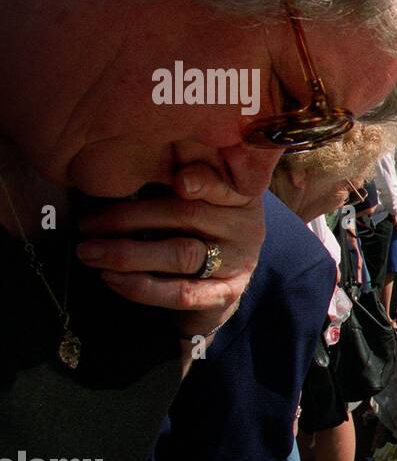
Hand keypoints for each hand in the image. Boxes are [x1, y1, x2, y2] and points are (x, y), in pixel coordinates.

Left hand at [75, 163, 264, 340]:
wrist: (213, 285)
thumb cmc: (191, 231)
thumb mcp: (187, 198)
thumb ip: (168, 180)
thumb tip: (116, 165)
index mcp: (237, 194)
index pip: (219, 181)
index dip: (201, 180)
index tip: (177, 181)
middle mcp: (245, 226)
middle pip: (188, 215)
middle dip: (128, 218)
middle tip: (86, 224)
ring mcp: (238, 262)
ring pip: (182, 254)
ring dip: (128, 254)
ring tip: (89, 252)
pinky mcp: (225, 294)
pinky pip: (182, 293)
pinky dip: (143, 287)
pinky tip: (111, 279)